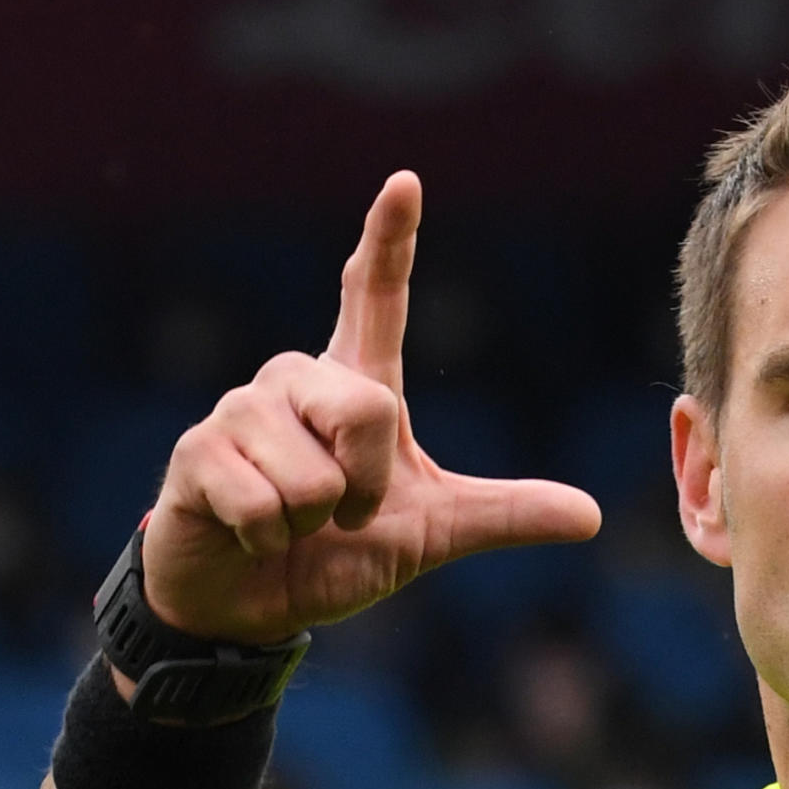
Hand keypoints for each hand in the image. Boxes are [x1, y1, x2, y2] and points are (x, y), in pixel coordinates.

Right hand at [140, 171, 601, 646]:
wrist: (247, 606)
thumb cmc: (330, 555)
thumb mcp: (429, 535)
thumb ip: (502, 516)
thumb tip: (590, 516)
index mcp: (354, 385)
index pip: (373, 297)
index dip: (388, 240)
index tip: (406, 182)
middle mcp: (295, 380)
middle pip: (368, 410)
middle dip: (367, 488)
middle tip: (341, 514)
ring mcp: (240, 410)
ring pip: (314, 474)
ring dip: (312, 522)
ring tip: (287, 523)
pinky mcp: (198, 451)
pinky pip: (263, 503)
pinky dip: (266, 538)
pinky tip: (246, 533)